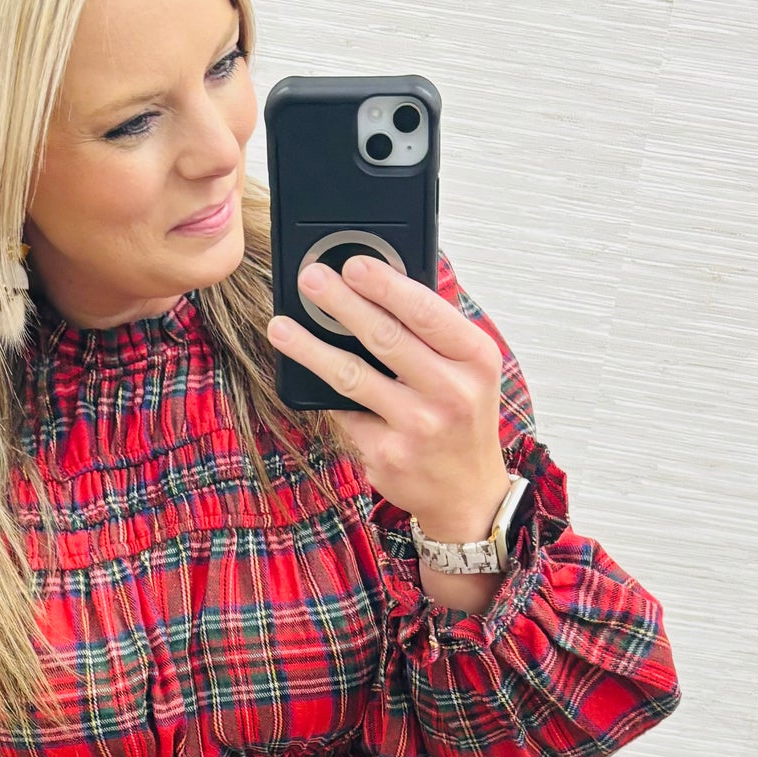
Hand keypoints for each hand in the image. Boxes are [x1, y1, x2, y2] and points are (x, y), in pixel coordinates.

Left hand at [267, 254, 510, 540]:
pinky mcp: (385, 455)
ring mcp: (416, 428)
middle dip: (341, 304)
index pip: (424, 312)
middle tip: (311, 279)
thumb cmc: (462, 417)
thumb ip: (432, 332)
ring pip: (351, 377)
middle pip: (385, 338)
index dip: (384, 285)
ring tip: (282, 327)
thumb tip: (375, 287)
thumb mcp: (468, 369)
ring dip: (310, 348)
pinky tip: (305, 376)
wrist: (466, 492)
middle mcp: (451, 393)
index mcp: (475, 359)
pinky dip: (324, 393)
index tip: (352, 264)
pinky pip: (344, 413)